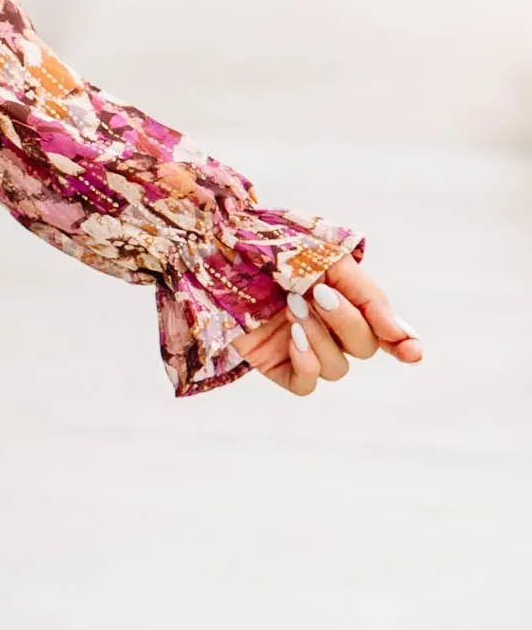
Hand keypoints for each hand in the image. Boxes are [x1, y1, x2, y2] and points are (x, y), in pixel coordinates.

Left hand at [234, 250, 422, 396]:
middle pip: (364, 348)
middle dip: (346, 323)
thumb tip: (401, 336)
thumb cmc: (275, 245)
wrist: (216, 246)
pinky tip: (293, 340)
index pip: (386, 332)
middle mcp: (329, 327)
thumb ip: (367, 296)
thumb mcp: (329, 259)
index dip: (404, 345)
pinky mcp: (274, 363)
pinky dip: (306, 364)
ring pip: (337, 368)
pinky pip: (305, 384)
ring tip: (292, 306)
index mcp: (347, 299)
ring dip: (321, 338)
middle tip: (317, 294)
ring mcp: (303, 346)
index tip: (412, 351)